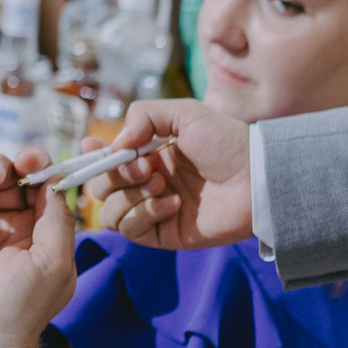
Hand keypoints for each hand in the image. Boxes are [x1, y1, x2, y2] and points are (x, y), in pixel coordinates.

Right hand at [85, 102, 253, 250]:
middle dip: (115, 175)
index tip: (93, 147)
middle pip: (100, 187)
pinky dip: (146, 214)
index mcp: (147, 153)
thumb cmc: (226, 141)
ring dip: (130, 196)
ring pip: (109, 212)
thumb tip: (114, 144)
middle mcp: (145, 182)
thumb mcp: (184, 113)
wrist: (256, 176)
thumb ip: (143, 115)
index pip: (104, 159)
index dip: (92, 156)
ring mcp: (152, 210)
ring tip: (162, 184)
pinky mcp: (162, 234)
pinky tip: (174, 203)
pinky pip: (131, 230)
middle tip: (145, 167)